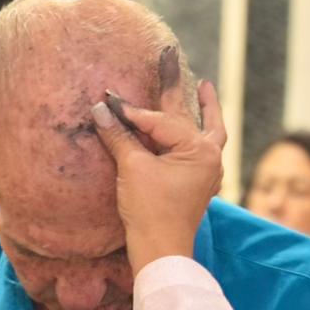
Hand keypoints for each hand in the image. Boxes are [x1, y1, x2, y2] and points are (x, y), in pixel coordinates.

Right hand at [91, 63, 225, 273]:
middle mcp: (209, 157)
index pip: (160, 120)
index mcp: (199, 149)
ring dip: (205, 109)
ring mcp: (206, 172)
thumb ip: (119, 136)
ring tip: (205, 87)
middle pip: (191, 114)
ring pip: (207, 131)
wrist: (161, 252)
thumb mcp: (133, 169)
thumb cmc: (150, 212)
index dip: (131, 111)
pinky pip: (200, 150)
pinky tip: (198, 130)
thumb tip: (100, 109)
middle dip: (180, 87)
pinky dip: (198, 134)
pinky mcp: (197, 185)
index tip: (107, 98)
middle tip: (172, 57)